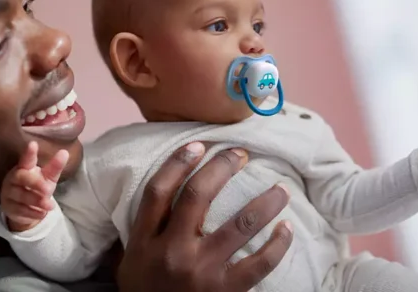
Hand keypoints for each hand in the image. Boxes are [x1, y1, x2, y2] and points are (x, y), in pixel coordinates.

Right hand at [0, 141, 68, 231]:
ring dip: (36, 201)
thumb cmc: (36, 188)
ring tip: (50, 205)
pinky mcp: (8, 208)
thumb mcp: (47, 177)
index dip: (29, 153)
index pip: (26, 159)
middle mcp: (13, 178)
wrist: (23, 210)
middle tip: (48, 190)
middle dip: (35, 183)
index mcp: (24, 168)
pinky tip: (42, 214)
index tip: (33, 144)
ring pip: (21, 196)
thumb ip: (55, 167)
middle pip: (21, 178)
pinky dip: (32, 213)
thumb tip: (65, 152)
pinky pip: (19, 210)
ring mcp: (9, 193)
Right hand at [118, 142, 292, 291]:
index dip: (178, 162)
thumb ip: (144, 227)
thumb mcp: (132, 259)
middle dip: (221, 167)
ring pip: (239, 225)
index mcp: (144, 241)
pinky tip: (285, 229)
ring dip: (264, 202)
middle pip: (197, 196)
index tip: (198, 145)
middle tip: (240, 154)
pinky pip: (259, 264)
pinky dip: (277, 245)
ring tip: (281, 189)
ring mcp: (201, 272)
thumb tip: (165, 185)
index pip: (158, 191)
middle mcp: (172, 251)